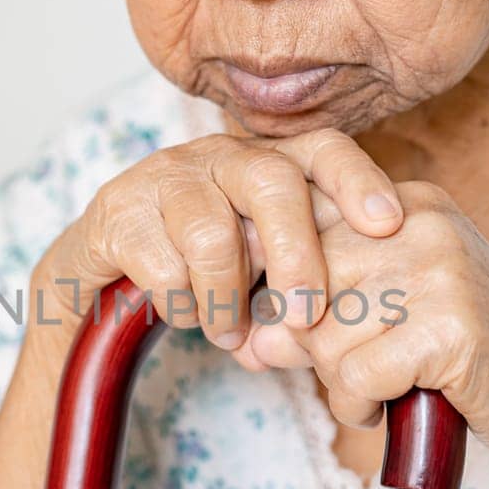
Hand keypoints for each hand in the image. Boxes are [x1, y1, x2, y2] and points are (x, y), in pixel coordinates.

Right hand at [35, 130, 404, 348]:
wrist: (101, 277)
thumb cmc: (201, 273)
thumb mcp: (261, 275)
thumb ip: (298, 295)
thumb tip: (328, 339)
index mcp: (267, 163)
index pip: (323, 149)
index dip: (358, 181)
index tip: (388, 225)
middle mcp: (220, 156)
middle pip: (271, 182)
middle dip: (296, 255)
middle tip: (305, 317)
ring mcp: (166, 176)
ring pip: (212, 233)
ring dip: (226, 299)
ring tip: (227, 332)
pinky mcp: (117, 209)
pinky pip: (163, 266)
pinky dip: (182, 306)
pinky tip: (183, 314)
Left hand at [237, 179, 488, 466]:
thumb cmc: (465, 353)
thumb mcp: (386, 315)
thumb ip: (317, 314)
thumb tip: (253, 342)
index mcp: (401, 206)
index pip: (299, 227)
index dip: (281, 286)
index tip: (292, 325)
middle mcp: (417, 224)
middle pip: (303, 284)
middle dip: (307, 342)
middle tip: (344, 369)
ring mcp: (438, 270)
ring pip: (323, 334)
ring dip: (336, 380)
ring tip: (377, 388)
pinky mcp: (450, 327)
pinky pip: (357, 374)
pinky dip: (359, 405)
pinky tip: (388, 406)